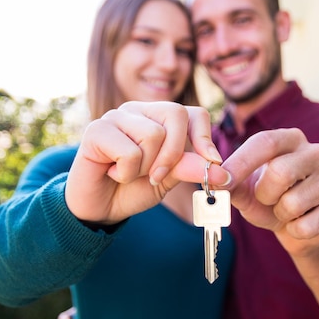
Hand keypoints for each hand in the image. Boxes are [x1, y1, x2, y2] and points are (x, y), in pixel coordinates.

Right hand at [65, 101, 229, 223]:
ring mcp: (116, 116)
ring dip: (146, 167)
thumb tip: (222, 172)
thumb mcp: (169, 179)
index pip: (194, 113)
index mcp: (159, 117)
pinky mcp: (96, 129)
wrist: (99, 208)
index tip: (212, 162)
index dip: (204, 137)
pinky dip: (126, 172)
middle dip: (174, 153)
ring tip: (129, 173)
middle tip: (158, 177)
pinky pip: (129, 151)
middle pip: (176, 114)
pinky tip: (112, 173)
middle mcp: (138, 110)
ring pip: (153, 134)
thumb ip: (191, 168)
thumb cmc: (133, 188)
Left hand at [221, 128, 318, 256]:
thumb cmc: (270, 201)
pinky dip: (295, 231)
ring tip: (287, 211)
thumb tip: (215, 179)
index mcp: (291, 139)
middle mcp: (318, 152)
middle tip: (268, 200)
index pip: (266, 142)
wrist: (300, 229)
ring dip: (280, 215)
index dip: (241, 162)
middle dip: (265, 194)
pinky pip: (306, 226)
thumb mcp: (247, 190)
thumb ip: (231, 184)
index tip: (220, 180)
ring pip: (292, 203)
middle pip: (280, 172)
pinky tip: (302, 223)